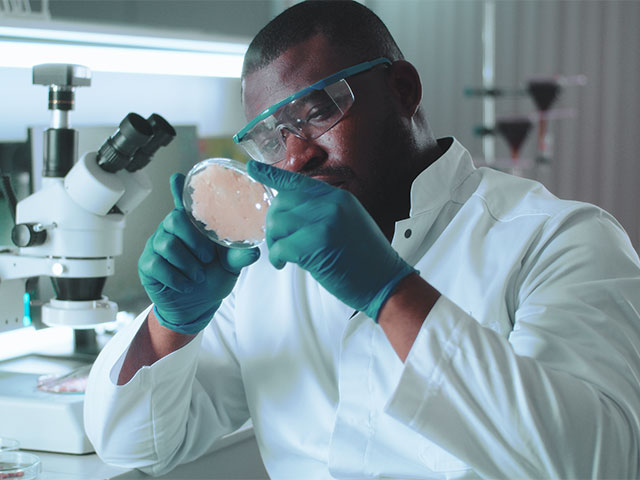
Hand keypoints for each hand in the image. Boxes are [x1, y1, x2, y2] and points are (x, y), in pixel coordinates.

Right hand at [138, 173, 259, 333]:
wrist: (197, 307)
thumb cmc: (213, 278)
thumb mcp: (230, 266)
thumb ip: (239, 256)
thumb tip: (254, 252)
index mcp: (193, 226)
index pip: (184, 203)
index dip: (179, 189)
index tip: (178, 177)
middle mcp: (172, 231)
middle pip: (174, 219)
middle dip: (193, 240)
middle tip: (206, 258)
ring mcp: (157, 246)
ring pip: (167, 244)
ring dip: (187, 263)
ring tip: (198, 276)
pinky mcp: (147, 264)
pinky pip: (157, 264)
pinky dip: (176, 277)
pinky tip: (185, 284)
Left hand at [247, 160, 415, 320]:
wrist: (385, 281)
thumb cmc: (366, 259)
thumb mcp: (349, 223)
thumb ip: (324, 212)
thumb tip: (292, 213)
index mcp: (338, 198)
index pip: (297, 180)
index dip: (271, 174)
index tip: (253, 168)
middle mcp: (331, 204)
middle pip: (281, 203)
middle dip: (273, 224)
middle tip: (278, 242)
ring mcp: (325, 222)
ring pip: (278, 224)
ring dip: (274, 243)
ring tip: (283, 256)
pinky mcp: (317, 244)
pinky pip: (281, 246)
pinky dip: (277, 258)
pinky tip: (285, 264)